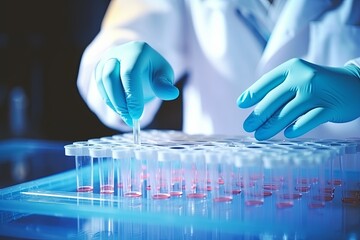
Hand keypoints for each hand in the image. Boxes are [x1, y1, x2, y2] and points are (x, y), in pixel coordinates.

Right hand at [95, 41, 178, 125]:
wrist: (138, 63)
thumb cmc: (153, 71)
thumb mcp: (164, 75)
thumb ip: (165, 84)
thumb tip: (171, 93)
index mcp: (136, 50)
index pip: (130, 73)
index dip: (132, 96)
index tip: (138, 114)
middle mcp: (116, 52)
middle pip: (109, 77)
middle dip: (119, 102)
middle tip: (131, 118)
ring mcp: (103, 60)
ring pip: (100, 83)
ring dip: (112, 104)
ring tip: (127, 117)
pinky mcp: (95, 70)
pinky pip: (96, 88)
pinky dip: (107, 103)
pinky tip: (119, 110)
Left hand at [237, 58, 359, 139]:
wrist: (356, 84)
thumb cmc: (319, 84)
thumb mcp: (299, 78)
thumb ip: (279, 88)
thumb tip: (251, 105)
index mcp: (293, 68)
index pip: (267, 82)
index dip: (252, 94)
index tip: (241, 105)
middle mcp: (304, 77)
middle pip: (274, 100)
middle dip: (258, 115)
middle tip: (247, 127)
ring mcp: (318, 91)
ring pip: (288, 112)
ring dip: (271, 126)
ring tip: (260, 135)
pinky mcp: (331, 107)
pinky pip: (309, 120)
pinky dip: (297, 127)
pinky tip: (287, 134)